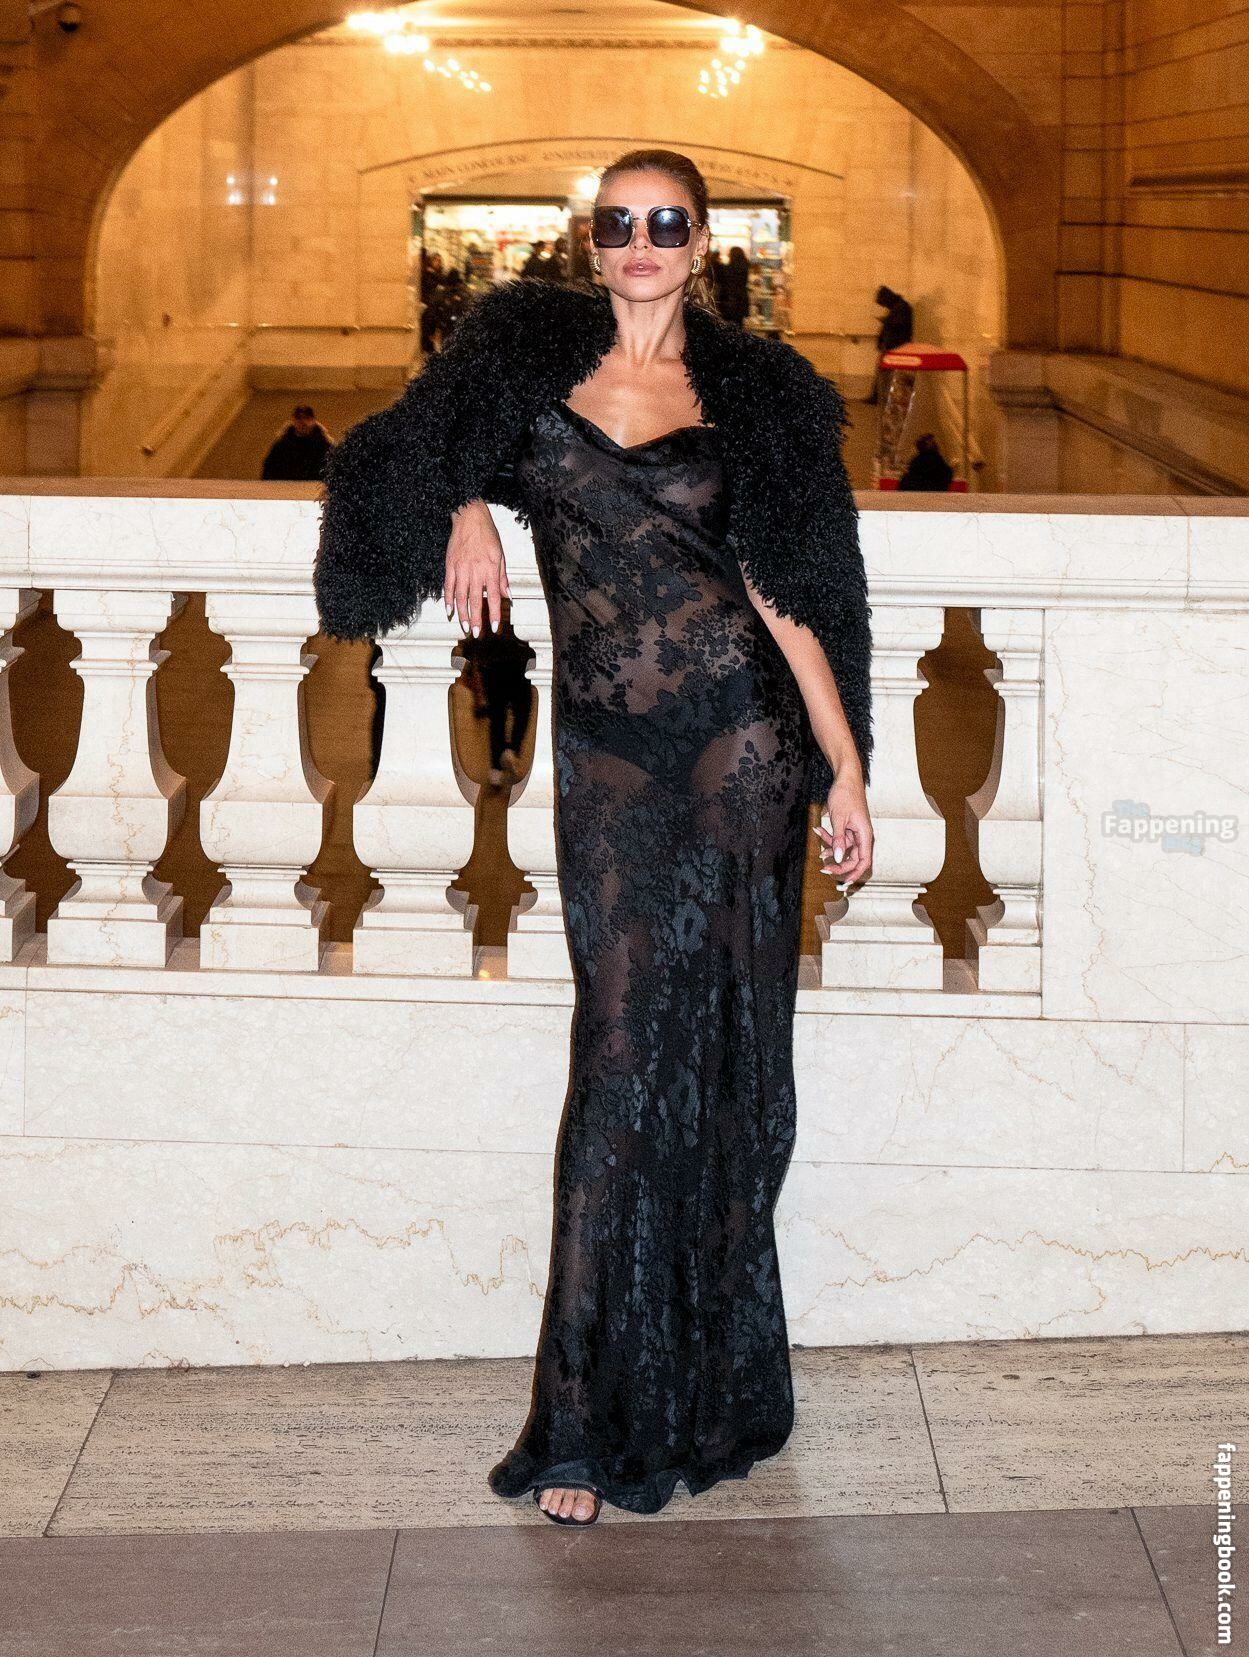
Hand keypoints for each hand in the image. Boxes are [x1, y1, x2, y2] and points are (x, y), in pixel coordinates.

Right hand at [445, 498, 509, 635]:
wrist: (469, 517)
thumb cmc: (487, 534)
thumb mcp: (501, 555)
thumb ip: (503, 578)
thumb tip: (508, 596)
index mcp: (490, 569)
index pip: (493, 597)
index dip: (494, 614)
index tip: (494, 628)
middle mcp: (475, 571)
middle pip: (475, 600)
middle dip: (476, 619)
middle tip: (476, 634)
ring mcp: (461, 568)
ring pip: (461, 596)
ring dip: (462, 613)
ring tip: (464, 626)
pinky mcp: (450, 565)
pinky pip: (448, 585)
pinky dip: (448, 599)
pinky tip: (449, 610)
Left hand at [813, 772, 872, 891]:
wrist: (846, 778)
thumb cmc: (845, 795)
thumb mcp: (839, 819)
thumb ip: (839, 840)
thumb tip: (838, 858)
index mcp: (865, 834)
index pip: (864, 861)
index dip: (855, 874)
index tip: (844, 883)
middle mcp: (862, 836)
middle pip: (853, 859)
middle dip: (838, 864)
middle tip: (824, 869)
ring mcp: (855, 832)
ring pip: (844, 849)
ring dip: (831, 849)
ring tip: (819, 849)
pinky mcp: (848, 828)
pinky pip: (840, 839)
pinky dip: (829, 838)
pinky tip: (818, 830)